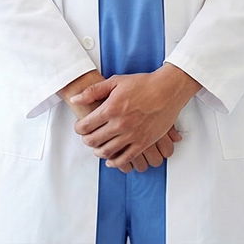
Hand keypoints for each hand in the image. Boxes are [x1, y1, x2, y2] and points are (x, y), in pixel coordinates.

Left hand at [72, 64, 199, 169]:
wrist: (167, 90)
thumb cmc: (143, 84)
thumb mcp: (115, 82)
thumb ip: (93, 91)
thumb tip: (75, 99)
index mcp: (111, 108)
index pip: (85, 126)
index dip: (79, 128)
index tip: (80, 127)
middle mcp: (120, 124)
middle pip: (93, 141)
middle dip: (86, 140)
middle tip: (87, 137)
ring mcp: (132, 135)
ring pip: (107, 152)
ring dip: (98, 152)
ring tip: (97, 148)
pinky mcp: (143, 142)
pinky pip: (125, 159)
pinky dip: (115, 162)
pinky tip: (111, 159)